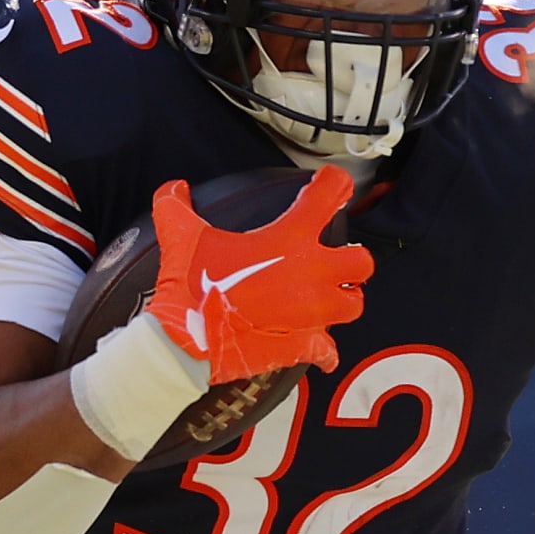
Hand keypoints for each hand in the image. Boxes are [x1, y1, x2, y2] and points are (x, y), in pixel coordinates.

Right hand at [148, 166, 374, 383]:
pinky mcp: (302, 344)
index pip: (328, 196)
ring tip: (328, 297)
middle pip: (361, 262)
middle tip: (333, 259)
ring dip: (344, 299)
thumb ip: (176, 206)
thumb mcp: (181, 237)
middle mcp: (309, 274)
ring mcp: (310, 312)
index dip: (336, 183)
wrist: (186, 342)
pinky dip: (324, 349)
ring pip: (353, 304)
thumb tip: (173, 188)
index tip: (334, 183)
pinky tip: (318, 347)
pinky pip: (328, 349)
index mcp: (288, 239)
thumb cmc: (190, 286)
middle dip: (352, 260)